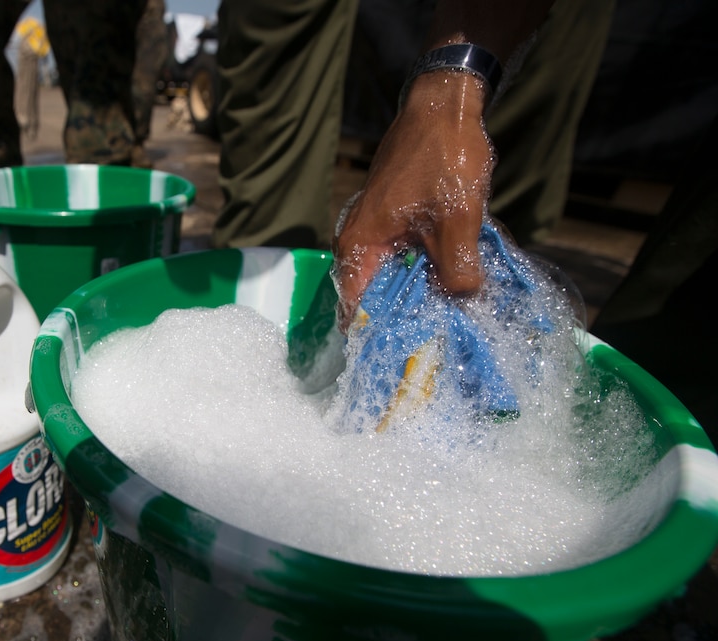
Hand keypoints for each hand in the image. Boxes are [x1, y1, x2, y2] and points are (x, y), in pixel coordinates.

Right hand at [331, 72, 494, 330]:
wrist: (445, 105)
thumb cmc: (444, 159)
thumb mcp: (459, 221)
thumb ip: (457, 271)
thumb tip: (461, 304)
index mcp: (359, 246)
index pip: (355, 310)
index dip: (379, 338)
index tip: (407, 359)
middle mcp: (358, 242)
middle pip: (373, 298)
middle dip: (403, 322)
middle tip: (436, 345)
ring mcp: (375, 231)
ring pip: (391, 279)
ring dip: (417, 297)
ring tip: (447, 320)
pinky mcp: (394, 221)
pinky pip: (402, 260)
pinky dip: (423, 274)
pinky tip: (451, 285)